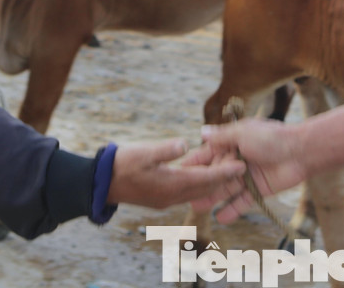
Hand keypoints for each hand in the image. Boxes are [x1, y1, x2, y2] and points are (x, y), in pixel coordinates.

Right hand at [106, 139, 244, 209]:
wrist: (101, 183)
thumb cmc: (121, 164)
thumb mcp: (143, 152)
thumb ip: (166, 149)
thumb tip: (184, 143)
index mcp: (171, 185)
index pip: (205, 178)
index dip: (225, 171)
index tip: (242, 164)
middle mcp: (172, 196)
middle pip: (206, 188)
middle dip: (224, 178)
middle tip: (241, 165)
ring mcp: (167, 199)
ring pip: (197, 192)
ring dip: (212, 182)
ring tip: (228, 170)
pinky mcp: (161, 198)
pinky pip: (187, 193)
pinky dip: (198, 185)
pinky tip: (203, 176)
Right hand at [189, 119, 310, 222]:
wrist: (300, 151)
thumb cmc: (272, 137)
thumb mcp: (243, 133)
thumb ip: (222, 137)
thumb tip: (202, 132)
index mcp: (232, 143)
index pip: (208, 154)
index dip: (194, 163)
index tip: (176, 171)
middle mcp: (237, 160)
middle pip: (215, 175)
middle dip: (200, 185)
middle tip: (183, 196)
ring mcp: (247, 176)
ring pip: (225, 189)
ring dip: (212, 198)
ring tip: (197, 209)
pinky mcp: (257, 190)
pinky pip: (242, 202)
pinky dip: (231, 210)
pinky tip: (219, 218)